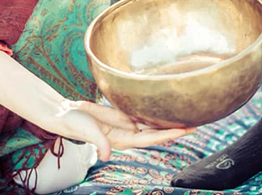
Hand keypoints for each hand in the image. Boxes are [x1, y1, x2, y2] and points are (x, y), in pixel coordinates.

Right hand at [55, 99, 192, 160]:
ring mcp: (124, 122)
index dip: (166, 135)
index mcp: (121, 140)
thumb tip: (106, 156)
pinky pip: (139, 111)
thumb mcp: (86, 132)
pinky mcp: (120, 112)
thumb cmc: (74, 124)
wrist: (65, 114)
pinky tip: (163, 105)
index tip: (183, 130)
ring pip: (150, 121)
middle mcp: (127, 132)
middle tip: (196, 122)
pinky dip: (152, 109)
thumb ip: (98, 142)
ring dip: (166, 119)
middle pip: (156, 130)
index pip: (149, 138)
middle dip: (174, 128)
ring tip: (185, 113)